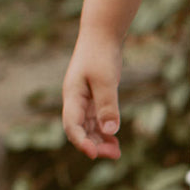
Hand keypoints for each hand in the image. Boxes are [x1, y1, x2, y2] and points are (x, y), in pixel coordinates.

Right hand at [62, 33, 122, 159]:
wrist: (102, 34)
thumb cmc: (101, 54)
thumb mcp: (105, 80)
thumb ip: (107, 105)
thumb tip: (110, 131)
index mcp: (72, 96)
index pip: (72, 126)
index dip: (82, 142)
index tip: (95, 154)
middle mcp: (75, 100)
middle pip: (80, 130)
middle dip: (94, 145)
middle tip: (114, 155)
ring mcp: (83, 99)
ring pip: (88, 126)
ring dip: (100, 140)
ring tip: (117, 152)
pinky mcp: (94, 96)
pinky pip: (96, 118)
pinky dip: (104, 129)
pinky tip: (114, 137)